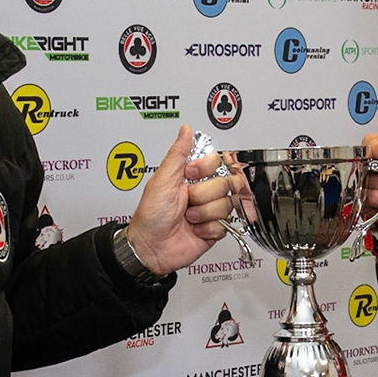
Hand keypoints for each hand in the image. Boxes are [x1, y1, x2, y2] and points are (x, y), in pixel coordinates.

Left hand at [124, 125, 235, 273]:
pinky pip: (225, 224)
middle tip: (186, 201)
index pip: (216, 161)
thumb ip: (177, 153)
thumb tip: (185, 130)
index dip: (205, 168)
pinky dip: (207, 229)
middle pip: (225, 183)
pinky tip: (194, 230)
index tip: (189, 175)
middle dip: (202, 195)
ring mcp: (209, 211)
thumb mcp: (162, 179)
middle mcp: (203, 192)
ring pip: (226, 204)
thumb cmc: (150, 214)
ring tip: (188, 218)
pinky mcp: (214, 229)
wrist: (151, 247)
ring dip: (203, 214)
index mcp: (191, 176)